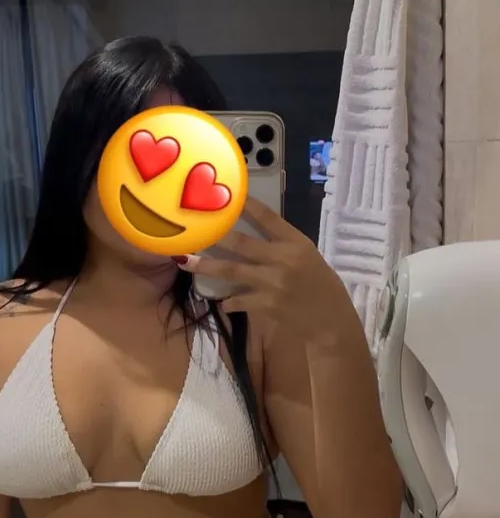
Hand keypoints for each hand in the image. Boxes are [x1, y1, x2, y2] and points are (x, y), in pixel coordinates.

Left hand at [174, 195, 354, 342]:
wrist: (331, 321)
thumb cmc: (321, 287)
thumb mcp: (307, 257)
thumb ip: (282, 246)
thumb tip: (253, 234)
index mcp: (296, 243)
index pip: (268, 218)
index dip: (246, 205)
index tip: (227, 195)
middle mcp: (282, 259)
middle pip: (241, 243)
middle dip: (214, 236)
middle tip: (192, 229)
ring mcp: (272, 283)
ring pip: (231, 271)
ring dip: (206, 266)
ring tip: (186, 262)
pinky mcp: (266, 305)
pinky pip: (238, 300)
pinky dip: (228, 301)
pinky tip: (222, 301)